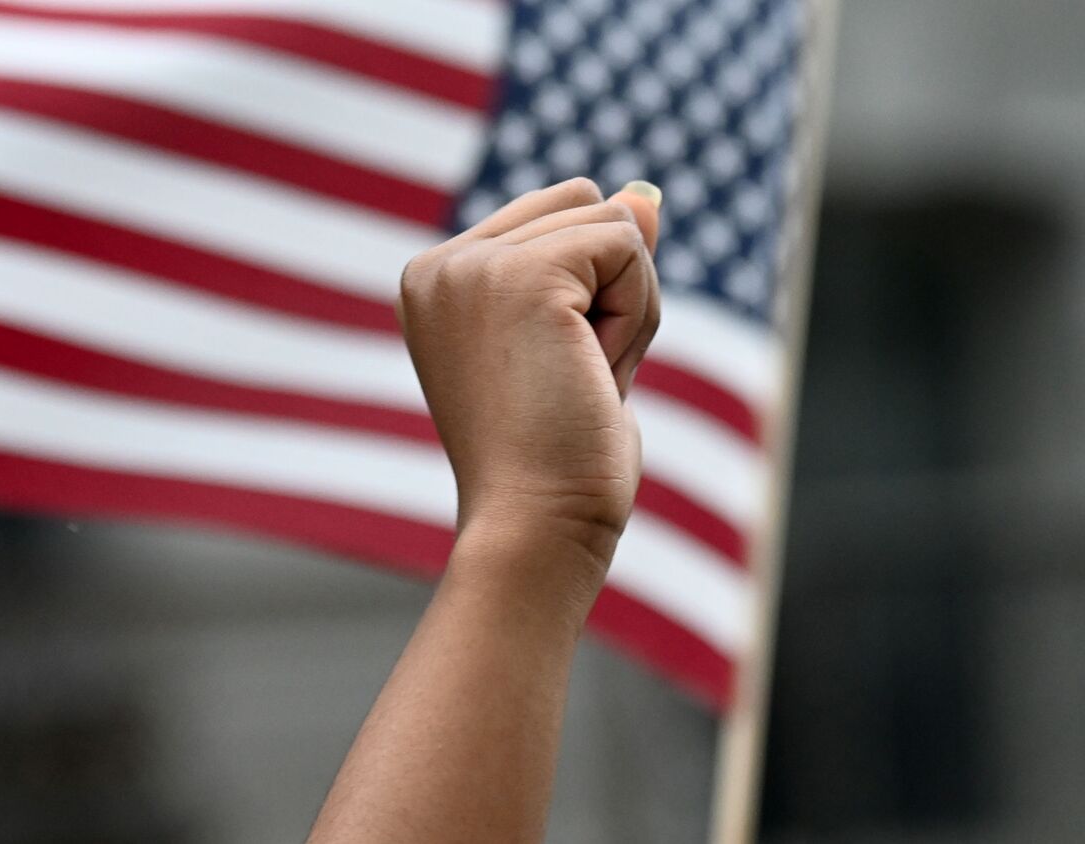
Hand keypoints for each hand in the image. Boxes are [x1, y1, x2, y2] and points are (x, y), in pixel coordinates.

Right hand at [398, 177, 662, 580]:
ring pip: (615, 223)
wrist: (538, 523)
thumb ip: (605, 261)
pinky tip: (594, 372)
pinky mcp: (518, 276)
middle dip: (616, 289)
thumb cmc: (562, 456)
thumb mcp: (587, 340)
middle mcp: (440, 265)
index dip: (593, 288)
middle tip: (575, 375)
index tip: (557, 370)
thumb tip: (646, 192)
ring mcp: (472, 266)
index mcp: (438, 280)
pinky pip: (627, 248)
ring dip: (631, 306)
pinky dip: (636, 316)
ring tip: (581, 378)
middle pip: (585, 203)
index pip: (554, 214)